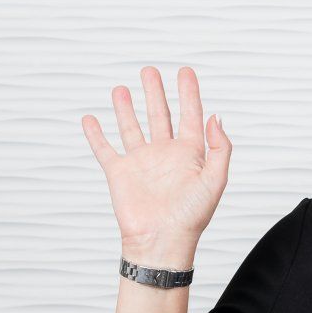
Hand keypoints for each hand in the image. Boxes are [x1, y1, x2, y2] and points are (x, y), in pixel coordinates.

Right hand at [81, 66, 232, 252]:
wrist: (161, 242)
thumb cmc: (191, 217)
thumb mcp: (215, 180)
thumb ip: (220, 148)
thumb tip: (216, 117)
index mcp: (189, 154)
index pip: (189, 115)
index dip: (189, 92)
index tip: (185, 72)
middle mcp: (164, 155)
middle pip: (159, 115)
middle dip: (155, 92)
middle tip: (149, 71)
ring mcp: (141, 163)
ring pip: (131, 127)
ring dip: (126, 108)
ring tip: (121, 88)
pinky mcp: (119, 173)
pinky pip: (105, 149)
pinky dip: (96, 134)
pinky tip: (91, 119)